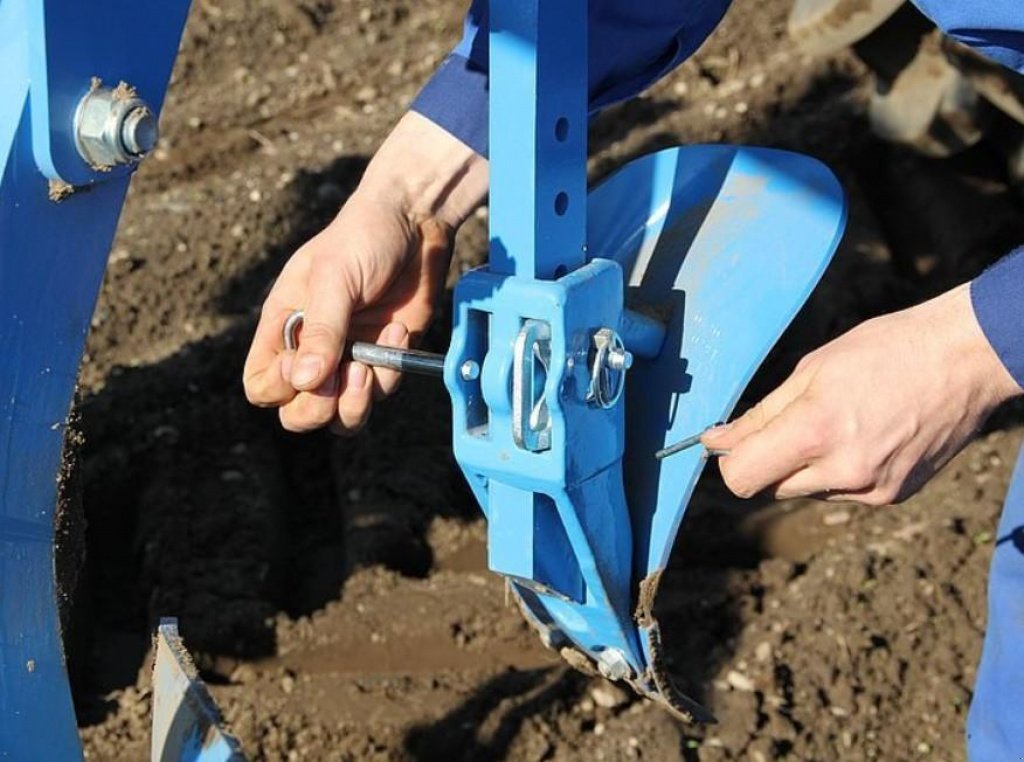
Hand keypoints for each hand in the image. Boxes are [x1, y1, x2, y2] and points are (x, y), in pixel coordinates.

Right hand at [243, 113, 486, 432]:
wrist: (417, 224)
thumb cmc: (362, 238)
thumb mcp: (334, 278)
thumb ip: (322, 331)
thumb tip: (304, 382)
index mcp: (283, 328)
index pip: (261, 386)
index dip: (280, 388)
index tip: (306, 364)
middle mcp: (313, 351)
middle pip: (297, 414)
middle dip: (319, 408)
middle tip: (347, 375)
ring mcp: (350, 359)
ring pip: (341, 417)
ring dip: (356, 404)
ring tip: (369, 366)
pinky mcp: (386, 360)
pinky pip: (381, 394)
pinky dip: (391, 374)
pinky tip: (399, 331)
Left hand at [702, 284, 1021, 504]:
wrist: (965, 359)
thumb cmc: (884, 350)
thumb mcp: (811, 371)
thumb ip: (759, 415)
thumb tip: (714, 441)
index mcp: (816, 431)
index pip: (743, 478)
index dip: (731, 460)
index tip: (734, 440)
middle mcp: (844, 471)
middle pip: (772, 486)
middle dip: (771, 459)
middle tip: (795, 419)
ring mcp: (872, 489)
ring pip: (806, 490)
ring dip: (806, 465)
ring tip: (841, 421)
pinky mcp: (893, 496)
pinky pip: (842, 492)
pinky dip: (839, 471)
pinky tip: (866, 434)